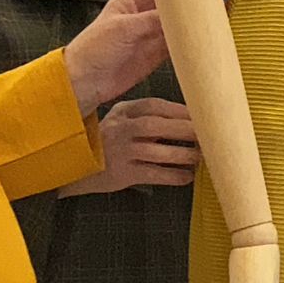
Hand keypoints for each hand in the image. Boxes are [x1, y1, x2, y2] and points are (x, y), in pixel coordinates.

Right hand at [63, 97, 200, 194]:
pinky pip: (152, 174)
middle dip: (184, 129)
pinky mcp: (122, 174)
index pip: (154, 106)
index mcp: (123, 112)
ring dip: (182, 154)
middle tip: (206, 135)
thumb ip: (146, 115)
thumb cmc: (107, 141)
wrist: (77, 167)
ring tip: (199, 157)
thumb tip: (187, 119)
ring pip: (155, 151)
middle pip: (155, 125)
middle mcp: (120, 129)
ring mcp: (120, 152)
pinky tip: (187, 176)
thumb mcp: (120, 119)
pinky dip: (173, 176)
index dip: (179, 110)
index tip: (201, 115)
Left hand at [64, 0, 230, 115]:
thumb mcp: (123, 29)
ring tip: (221, 14)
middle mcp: (144, 14)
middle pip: (175, 1)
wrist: (84, 82)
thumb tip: (179, 13)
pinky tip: (207, 38)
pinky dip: (193, 42)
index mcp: (132, 0)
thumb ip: (152, 20)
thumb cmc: (93, 50)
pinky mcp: (156, 54)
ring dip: (198, 20)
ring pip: (180, 23)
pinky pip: (179, 45)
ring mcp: (151, 35)